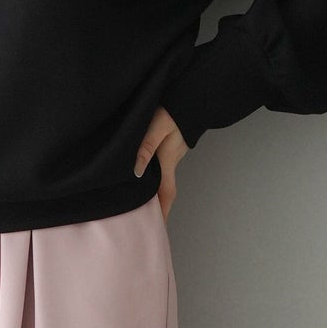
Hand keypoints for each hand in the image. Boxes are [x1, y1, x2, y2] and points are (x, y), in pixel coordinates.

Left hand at [134, 106, 188, 220]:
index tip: (157, 229)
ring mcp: (171, 156)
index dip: (162, 213)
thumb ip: (146, 147)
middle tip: (144, 223)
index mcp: (168, 162)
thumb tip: (136, 172)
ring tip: (139, 206)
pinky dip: (153, 180)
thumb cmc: (173, 111)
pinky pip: (160, 170)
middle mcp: (171, 162)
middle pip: (163, 192)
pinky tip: (142, 179)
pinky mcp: (169, 149)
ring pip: (161, 180)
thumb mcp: (157, 127)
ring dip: (154, 194)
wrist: (190, 98)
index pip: (165, 194)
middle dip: (156, 208)